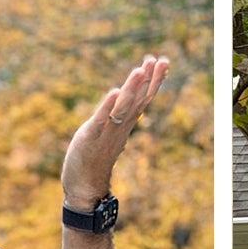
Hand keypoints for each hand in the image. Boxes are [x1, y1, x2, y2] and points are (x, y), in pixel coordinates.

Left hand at [59, 55, 169, 208]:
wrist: (85, 188)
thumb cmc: (94, 161)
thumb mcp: (107, 135)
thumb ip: (116, 120)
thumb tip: (121, 105)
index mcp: (124, 124)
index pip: (142, 99)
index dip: (152, 81)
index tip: (162, 62)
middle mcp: (120, 127)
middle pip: (138, 100)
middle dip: (150, 80)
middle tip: (162, 60)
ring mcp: (107, 132)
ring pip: (123, 108)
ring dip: (132, 89)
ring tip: (140, 69)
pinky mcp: (91, 138)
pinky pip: (101, 120)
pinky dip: (108, 107)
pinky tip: (115, 92)